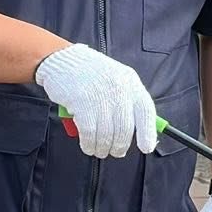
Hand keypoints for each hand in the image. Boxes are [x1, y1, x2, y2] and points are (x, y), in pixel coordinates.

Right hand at [35, 44, 158, 158]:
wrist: (63, 59)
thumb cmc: (90, 73)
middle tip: (115, 152)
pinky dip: (89, 144)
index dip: (148, 133)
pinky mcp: (82, 102)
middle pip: (125, 128)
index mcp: (131, 82)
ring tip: (98, 150)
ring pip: (107, 134)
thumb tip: (139, 131)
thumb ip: (128, 102)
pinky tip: (87, 145)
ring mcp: (101, 96)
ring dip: (102, 148)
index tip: (146, 147)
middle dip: (120, 146)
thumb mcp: (116, 80)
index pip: (146, 111)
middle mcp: (119, 89)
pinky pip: (89, 133)